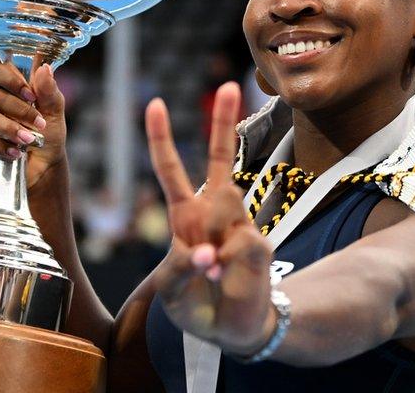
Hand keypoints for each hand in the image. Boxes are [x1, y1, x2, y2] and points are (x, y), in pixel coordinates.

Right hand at [0, 61, 67, 187]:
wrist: (43, 165)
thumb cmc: (46, 134)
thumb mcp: (53, 112)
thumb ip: (48, 91)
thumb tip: (44, 69)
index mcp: (2, 86)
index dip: (11, 80)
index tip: (31, 96)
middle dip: (19, 110)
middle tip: (39, 124)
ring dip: (11, 129)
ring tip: (29, 140)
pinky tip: (15, 152)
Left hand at [145, 82, 274, 352]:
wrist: (236, 329)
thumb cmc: (199, 305)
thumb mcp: (173, 291)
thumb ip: (182, 268)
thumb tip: (208, 252)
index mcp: (185, 216)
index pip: (172, 171)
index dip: (161, 138)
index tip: (154, 102)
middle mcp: (214, 212)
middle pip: (219, 159)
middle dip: (224, 121)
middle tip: (231, 84)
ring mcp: (239, 225)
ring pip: (227, 203)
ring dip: (214, 239)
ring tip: (212, 271)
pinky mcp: (260, 243)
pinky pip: (242, 243)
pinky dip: (229, 265)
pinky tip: (225, 277)